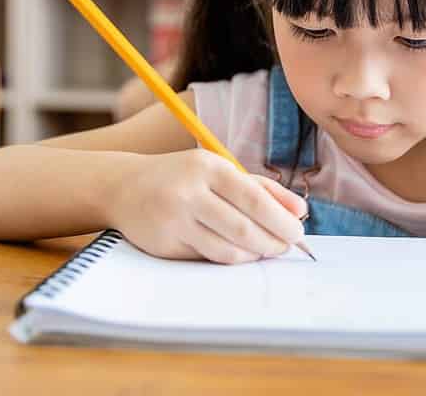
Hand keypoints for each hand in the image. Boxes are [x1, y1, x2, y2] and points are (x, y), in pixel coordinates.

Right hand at [107, 149, 307, 264]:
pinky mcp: (164, 245)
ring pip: (226, 250)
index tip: (297, 233)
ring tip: (263, 250)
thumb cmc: (183, 177)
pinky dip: (229, 259)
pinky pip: (206, 259)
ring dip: (253, 255)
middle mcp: (189, 192)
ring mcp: (174, 220)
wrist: (125, 187)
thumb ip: (262, 188)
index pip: (254, 199)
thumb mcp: (220, 170)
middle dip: (272, 243)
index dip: (281, 221)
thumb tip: (300, 211)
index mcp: (208, 167)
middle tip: (285, 247)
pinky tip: (237, 252)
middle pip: (243, 228)